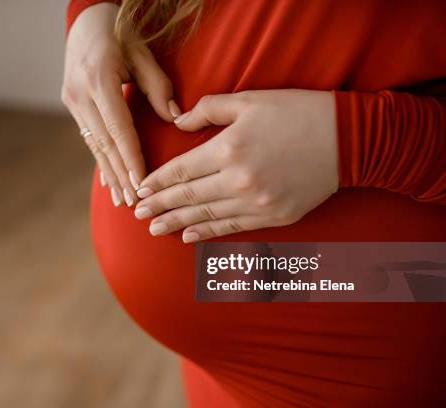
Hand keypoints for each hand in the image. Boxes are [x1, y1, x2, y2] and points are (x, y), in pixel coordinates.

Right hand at [62, 3, 180, 206]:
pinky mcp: (71, 104)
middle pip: (104, 143)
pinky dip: (101, 160)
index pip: (118, 128)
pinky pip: (89, 138)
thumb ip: (158, 86)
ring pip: (94, 144)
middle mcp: (80, 93)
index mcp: (99, 79)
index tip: (141, 183)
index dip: (130, 158)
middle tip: (134, 202)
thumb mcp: (142, 53)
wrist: (86, 20)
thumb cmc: (120, 33)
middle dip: (120, 175)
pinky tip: (108, 181)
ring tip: (122, 200)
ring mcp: (72, 100)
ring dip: (109, 173)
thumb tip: (174, 118)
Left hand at [133, 89, 338, 241]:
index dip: (158, 182)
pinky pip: (233, 228)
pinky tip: (190, 236)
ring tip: (154, 229)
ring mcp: (258, 203)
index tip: (140, 190)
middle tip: (138, 214)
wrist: (348, 139)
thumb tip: (179, 121)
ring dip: (177, 223)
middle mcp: (239, 180)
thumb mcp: (250, 100)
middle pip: (188, 196)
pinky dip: (209, 233)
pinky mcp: (275, 217)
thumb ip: (209, 109)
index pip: (181, 170)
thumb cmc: (297, 112)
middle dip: (160, 206)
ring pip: (207, 216)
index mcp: (230, 149)